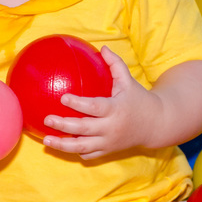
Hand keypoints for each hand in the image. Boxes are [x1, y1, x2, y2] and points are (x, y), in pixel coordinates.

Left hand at [41, 47, 162, 159]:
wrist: (156, 125)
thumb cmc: (139, 99)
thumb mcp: (129, 80)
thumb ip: (115, 64)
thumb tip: (102, 47)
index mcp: (116, 109)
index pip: (94, 107)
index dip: (77, 104)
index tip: (62, 97)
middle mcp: (111, 128)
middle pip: (84, 129)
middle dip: (63, 125)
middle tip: (47, 119)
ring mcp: (109, 142)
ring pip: (83, 147)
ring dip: (62, 145)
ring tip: (45, 139)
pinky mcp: (108, 151)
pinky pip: (88, 154)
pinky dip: (74, 151)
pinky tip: (60, 145)